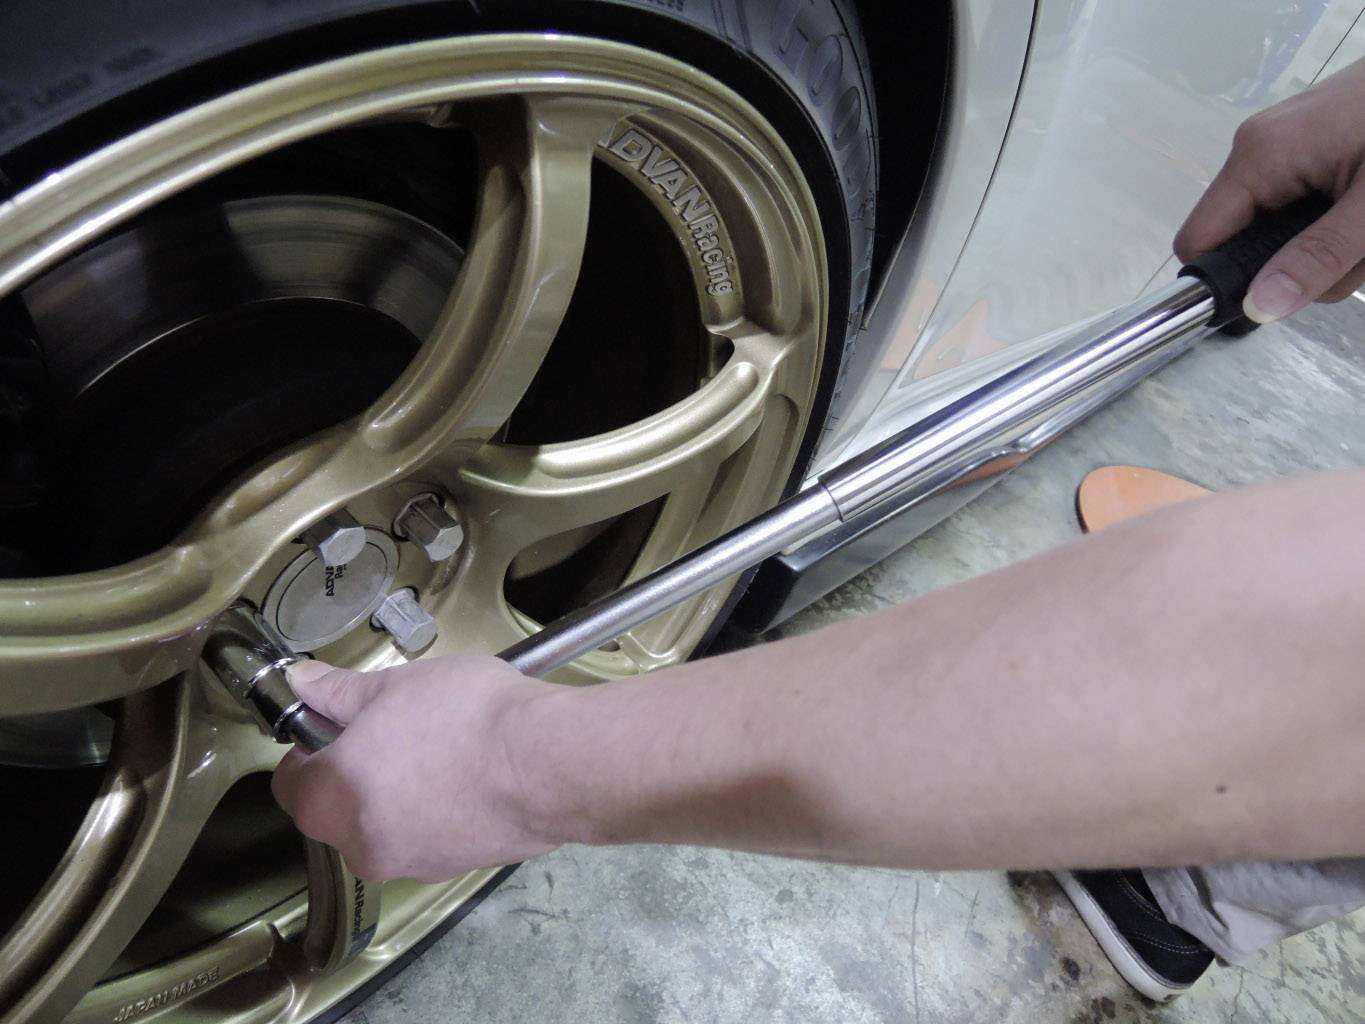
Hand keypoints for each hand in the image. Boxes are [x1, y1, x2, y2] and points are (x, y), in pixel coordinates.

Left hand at [271, 656, 563, 880]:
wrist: (548, 761)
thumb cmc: (467, 718)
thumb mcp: (394, 685)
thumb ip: (337, 691)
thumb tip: (303, 683)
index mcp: (330, 800)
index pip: (289, 782)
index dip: (309, 746)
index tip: (338, 723)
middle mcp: (362, 846)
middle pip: (337, 809)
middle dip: (357, 772)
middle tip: (394, 728)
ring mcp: (412, 865)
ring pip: (385, 826)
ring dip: (399, 794)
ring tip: (441, 748)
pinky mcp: (456, 869)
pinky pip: (429, 838)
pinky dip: (438, 811)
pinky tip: (470, 774)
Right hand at [1175, 57, 1364, 322]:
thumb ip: (1319, 257)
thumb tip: (1257, 309)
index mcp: (1259, 158)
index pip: (1200, 242)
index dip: (1227, 281)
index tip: (1278, 300)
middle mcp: (1261, 149)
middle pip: (1252, 242)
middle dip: (1309, 264)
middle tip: (1363, 253)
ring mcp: (1288, 145)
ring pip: (1289, 230)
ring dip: (1338, 248)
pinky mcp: (1316, 145)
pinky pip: (1312, 205)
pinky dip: (1345, 223)